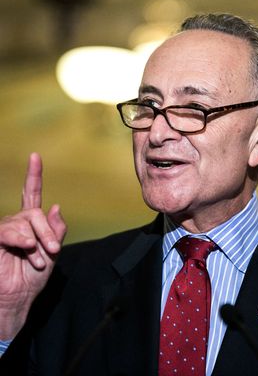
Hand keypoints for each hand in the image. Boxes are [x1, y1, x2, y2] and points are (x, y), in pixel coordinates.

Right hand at [0, 153, 66, 338]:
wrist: (18, 298)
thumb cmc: (34, 277)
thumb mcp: (52, 251)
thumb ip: (55, 229)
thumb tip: (55, 206)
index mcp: (32, 223)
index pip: (31, 194)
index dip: (33, 175)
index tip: (35, 156)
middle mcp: (17, 223)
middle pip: (34, 212)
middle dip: (47, 232)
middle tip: (52, 251)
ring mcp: (5, 231)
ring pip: (24, 221)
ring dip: (37, 241)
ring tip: (38, 259)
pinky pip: (8, 232)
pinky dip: (22, 240)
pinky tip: (28, 249)